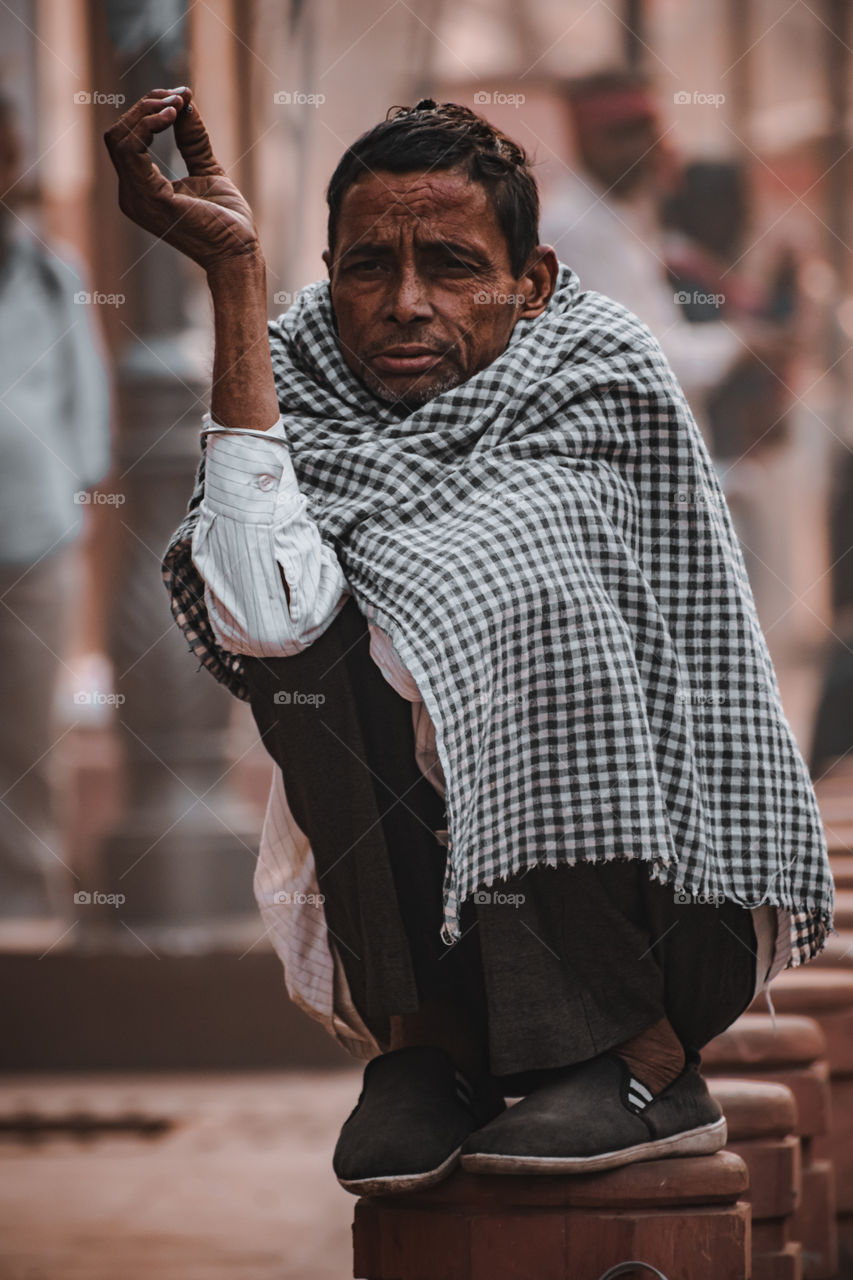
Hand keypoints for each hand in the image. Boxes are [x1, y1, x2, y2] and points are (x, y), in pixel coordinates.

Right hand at [103, 87, 259, 272]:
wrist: (238, 252)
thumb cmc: (226, 221)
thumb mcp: (207, 170)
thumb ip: (192, 140)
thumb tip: (184, 104)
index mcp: (141, 190)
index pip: (127, 140)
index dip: (149, 112)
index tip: (182, 97)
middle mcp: (132, 196)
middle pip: (119, 134)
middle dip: (146, 106)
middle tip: (179, 96)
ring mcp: (137, 199)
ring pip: (121, 137)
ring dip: (148, 112)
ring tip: (177, 103)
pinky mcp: (151, 198)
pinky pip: (132, 150)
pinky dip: (149, 125)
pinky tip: (172, 115)